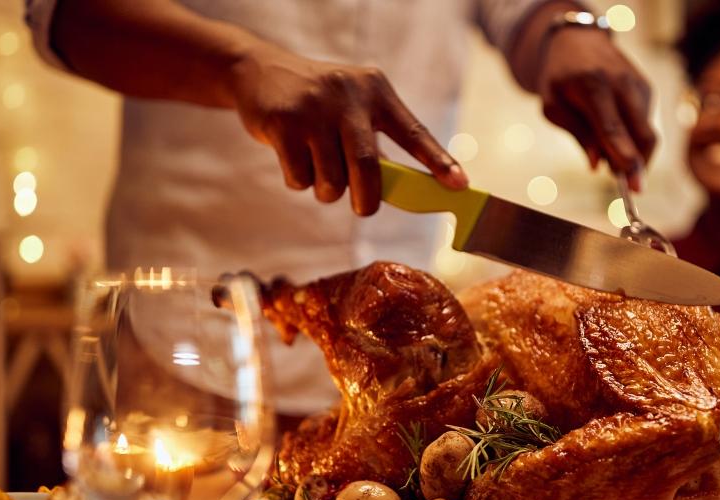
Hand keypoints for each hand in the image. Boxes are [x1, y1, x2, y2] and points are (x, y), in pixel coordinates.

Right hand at [229, 45, 466, 215]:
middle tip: (363, 208)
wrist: (259, 71)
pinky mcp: (283, 122)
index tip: (460, 185)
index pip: (414, 132)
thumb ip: (375, 144)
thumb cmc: (319, 104)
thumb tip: (401, 193)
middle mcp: (348, 96)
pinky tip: (293, 158)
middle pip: (368, 165)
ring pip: (331, 179)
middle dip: (367, 199)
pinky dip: (299, 181)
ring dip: (326, 190)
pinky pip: (300, 177)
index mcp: (376, 91)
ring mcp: (314, 108)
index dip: (438, 162)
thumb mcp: (353, 109)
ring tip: (318, 170)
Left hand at [537, 28, 655, 189]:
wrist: (577, 40)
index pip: (612, 128)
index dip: (624, 158)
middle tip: (632, 188)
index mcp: (592, 86)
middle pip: (642, 133)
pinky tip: (618, 141)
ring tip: (613, 159)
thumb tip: (598, 166)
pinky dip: (636, 140)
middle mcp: (621, 83)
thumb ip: (577, 134)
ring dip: (637, 154)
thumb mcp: (553, 106)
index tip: (634, 184)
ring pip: (648, 131)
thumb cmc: (559, 76)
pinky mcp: (647, 87)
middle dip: (641, 165)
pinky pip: (647, 123)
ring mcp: (638, 84)